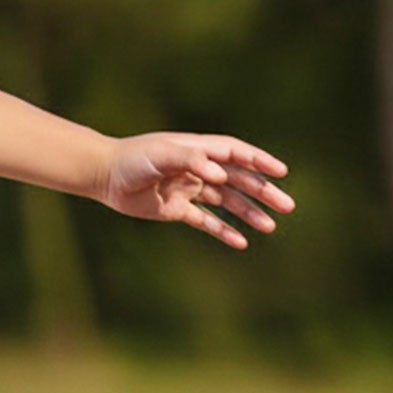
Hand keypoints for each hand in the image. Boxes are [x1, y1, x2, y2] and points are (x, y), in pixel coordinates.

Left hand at [101, 133, 293, 247]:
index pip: (237, 154)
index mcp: (199, 150)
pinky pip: (206, 221)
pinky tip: (241, 242)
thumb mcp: (162, 153)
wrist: (105, 176)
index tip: (281, 172)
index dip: (260, 161)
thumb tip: (222, 175)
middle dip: (263, 192)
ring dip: (249, 214)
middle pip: (239, 181)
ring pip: (227, 203)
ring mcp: (189, 190)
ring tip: (270, 227)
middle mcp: (199, 169)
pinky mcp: (177, 209)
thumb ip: (191, 159)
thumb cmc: (134, 159)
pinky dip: (223, 231)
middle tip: (287, 206)